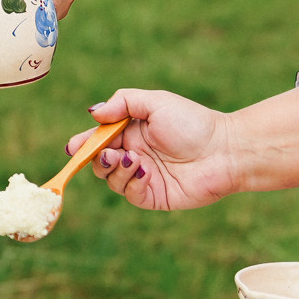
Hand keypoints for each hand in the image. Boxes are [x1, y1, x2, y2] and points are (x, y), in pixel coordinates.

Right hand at [68, 89, 245, 210]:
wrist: (225, 150)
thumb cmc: (193, 122)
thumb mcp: (156, 102)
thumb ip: (123, 103)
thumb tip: (93, 113)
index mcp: (131, 133)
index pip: (99, 139)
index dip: (83, 144)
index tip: (73, 147)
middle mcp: (134, 155)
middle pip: (99, 162)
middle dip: (96, 159)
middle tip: (108, 153)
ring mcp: (143, 177)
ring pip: (111, 179)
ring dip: (116, 170)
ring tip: (135, 159)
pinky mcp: (154, 196)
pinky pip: (130, 194)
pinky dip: (132, 183)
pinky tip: (146, 171)